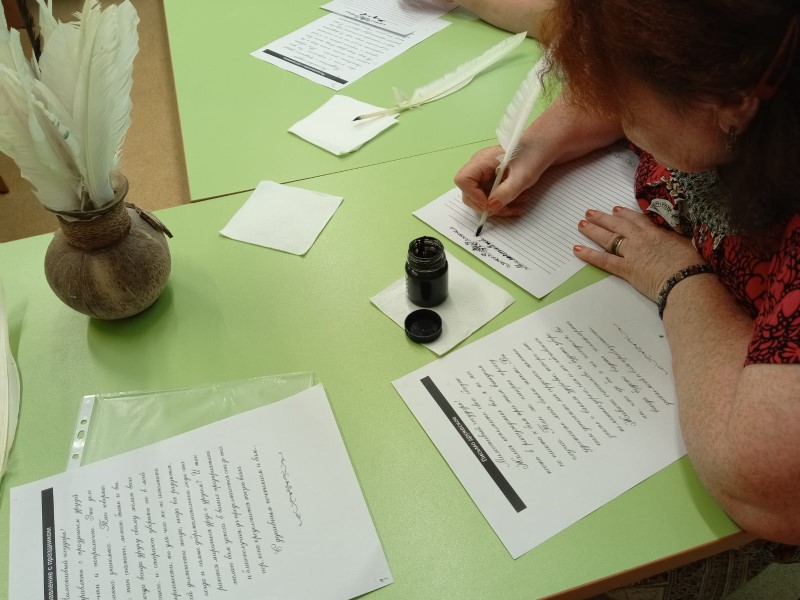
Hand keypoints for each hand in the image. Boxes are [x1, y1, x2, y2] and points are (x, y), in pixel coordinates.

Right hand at [454, 96, 625, 218]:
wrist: (563, 136)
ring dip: (499, 207)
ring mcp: (495, 172)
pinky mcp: (507, 177)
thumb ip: (506, 193)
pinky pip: (498, 197)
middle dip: (487, 206)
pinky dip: (507, 203)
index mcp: (484, 159)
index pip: (463, 181)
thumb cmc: (543, 146)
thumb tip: (491, 207)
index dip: (473, 196)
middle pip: (471, 193)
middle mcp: (486, 166)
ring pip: (485, 198)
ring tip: (518, 206)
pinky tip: (522, 201)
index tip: (492, 202)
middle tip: (506, 209)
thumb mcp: (525, 173)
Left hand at [574, 206, 704, 300]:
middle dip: (603, 218)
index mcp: (657, 232)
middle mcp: (641, 240)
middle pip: (618, 225)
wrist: (688, 280)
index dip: (625, 214)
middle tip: (590, 212)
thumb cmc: (693, 265)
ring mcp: (632, 253)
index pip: (636, 219)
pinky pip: (603, 260)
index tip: (616, 210)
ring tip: (581, 224)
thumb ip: (677, 238)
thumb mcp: (688, 244)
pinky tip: (577, 250)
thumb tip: (678, 237)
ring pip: (608, 238)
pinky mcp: (626, 269)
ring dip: (593, 230)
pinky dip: (589, 254)